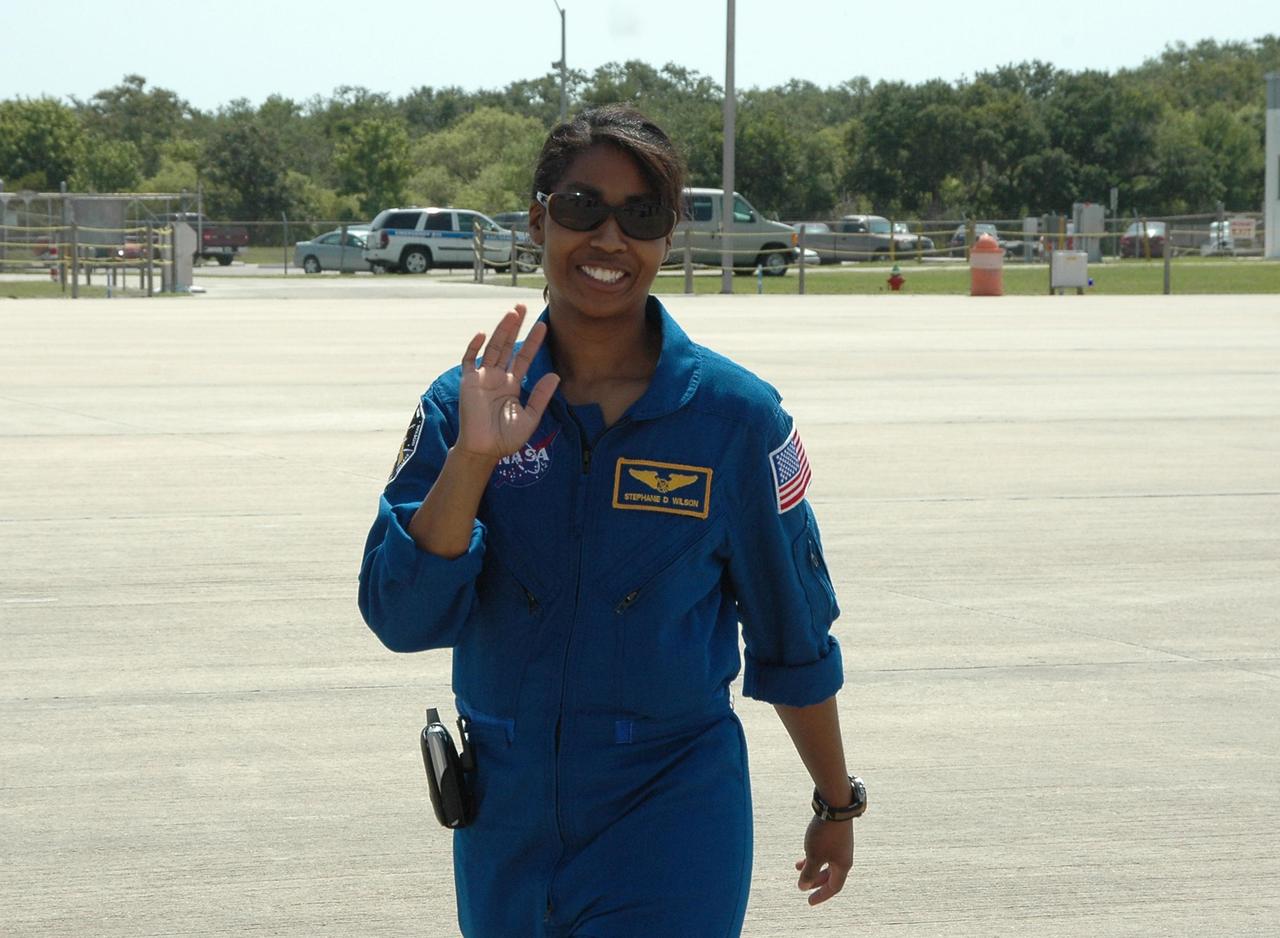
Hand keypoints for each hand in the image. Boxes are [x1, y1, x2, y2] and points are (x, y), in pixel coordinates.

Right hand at [456, 305, 559, 459]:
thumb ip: (541, 396)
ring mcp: (482, 377)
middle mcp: (497, 377)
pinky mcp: (468, 382)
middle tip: (522, 306)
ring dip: (501, 331)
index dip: (533, 342)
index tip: (543, 326)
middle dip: (515, 327)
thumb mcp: (530, 417)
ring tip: (511, 313)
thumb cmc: (506, 438)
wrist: (484, 450)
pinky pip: (469, 360)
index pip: (524, 358)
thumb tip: (555, 375)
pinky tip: (482, 334)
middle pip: (507, 346)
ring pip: (492, 348)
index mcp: (512, 384)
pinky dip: (474, 347)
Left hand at [795, 816, 853, 905]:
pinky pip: (825, 850)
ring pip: (826, 861)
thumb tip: (802, 887)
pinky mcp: (836, 834)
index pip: (834, 887)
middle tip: (803, 887)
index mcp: (843, 865)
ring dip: (813, 866)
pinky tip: (804, 851)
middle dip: (816, 881)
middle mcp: (844, 857)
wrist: (835, 805)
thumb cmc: (825, 834)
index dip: (821, 895)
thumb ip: (809, 872)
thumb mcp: (814, 855)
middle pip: (830, 875)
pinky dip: (815, 854)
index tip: (809, 901)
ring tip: (798, 867)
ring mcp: (841, 845)